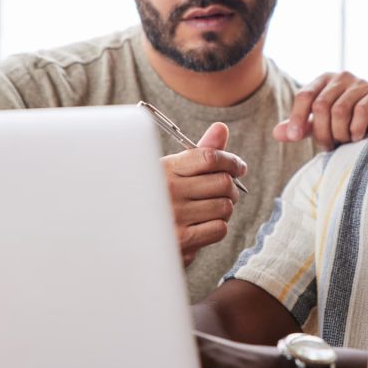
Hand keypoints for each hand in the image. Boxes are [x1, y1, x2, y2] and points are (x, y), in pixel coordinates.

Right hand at [161, 123, 246, 265]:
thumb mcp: (171, 171)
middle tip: (227, 192)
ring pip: (225, 206)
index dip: (231, 161)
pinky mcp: (182, 239)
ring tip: (211, 209)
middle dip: (231, 187)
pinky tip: (203, 225)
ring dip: (224, 209)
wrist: (129, 235)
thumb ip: (200, 152)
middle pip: (223, 182)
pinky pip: (219, 228)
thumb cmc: (156, 198)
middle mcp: (169, 190)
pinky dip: (217, 227)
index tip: (239, 167)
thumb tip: (222, 128)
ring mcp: (175, 215)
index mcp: (166, 168)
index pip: (209, 157)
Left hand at [273, 71, 367, 149]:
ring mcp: (362, 83)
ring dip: (339, 133)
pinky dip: (355, 130)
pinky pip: (360, 111)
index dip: (297, 117)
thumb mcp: (320, 125)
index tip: (295, 137)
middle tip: (329, 146)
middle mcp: (342, 77)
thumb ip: (300, 127)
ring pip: (340, 110)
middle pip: (321, 106)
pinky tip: (357, 137)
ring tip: (344, 141)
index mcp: (324, 81)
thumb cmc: (347, 122)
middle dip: (322, 131)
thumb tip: (276, 133)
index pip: (304, 95)